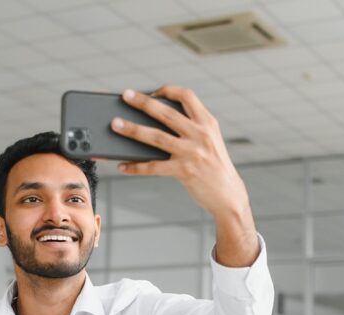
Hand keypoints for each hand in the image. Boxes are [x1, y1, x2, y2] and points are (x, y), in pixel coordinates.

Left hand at [111, 86, 250, 222]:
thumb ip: (190, 128)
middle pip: (166, 113)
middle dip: (143, 102)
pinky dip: (136, 167)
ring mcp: (192, 152)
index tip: (153, 92)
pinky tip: (123, 166)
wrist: (228, 194)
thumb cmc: (213, 166)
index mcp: (207, 123)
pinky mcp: (185, 171)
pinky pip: (154, 167)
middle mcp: (200, 134)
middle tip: (126, 95)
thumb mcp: (209, 141)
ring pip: (156, 137)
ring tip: (115, 124)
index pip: (187, 96)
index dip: (168, 90)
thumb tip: (152, 123)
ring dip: (133, 129)